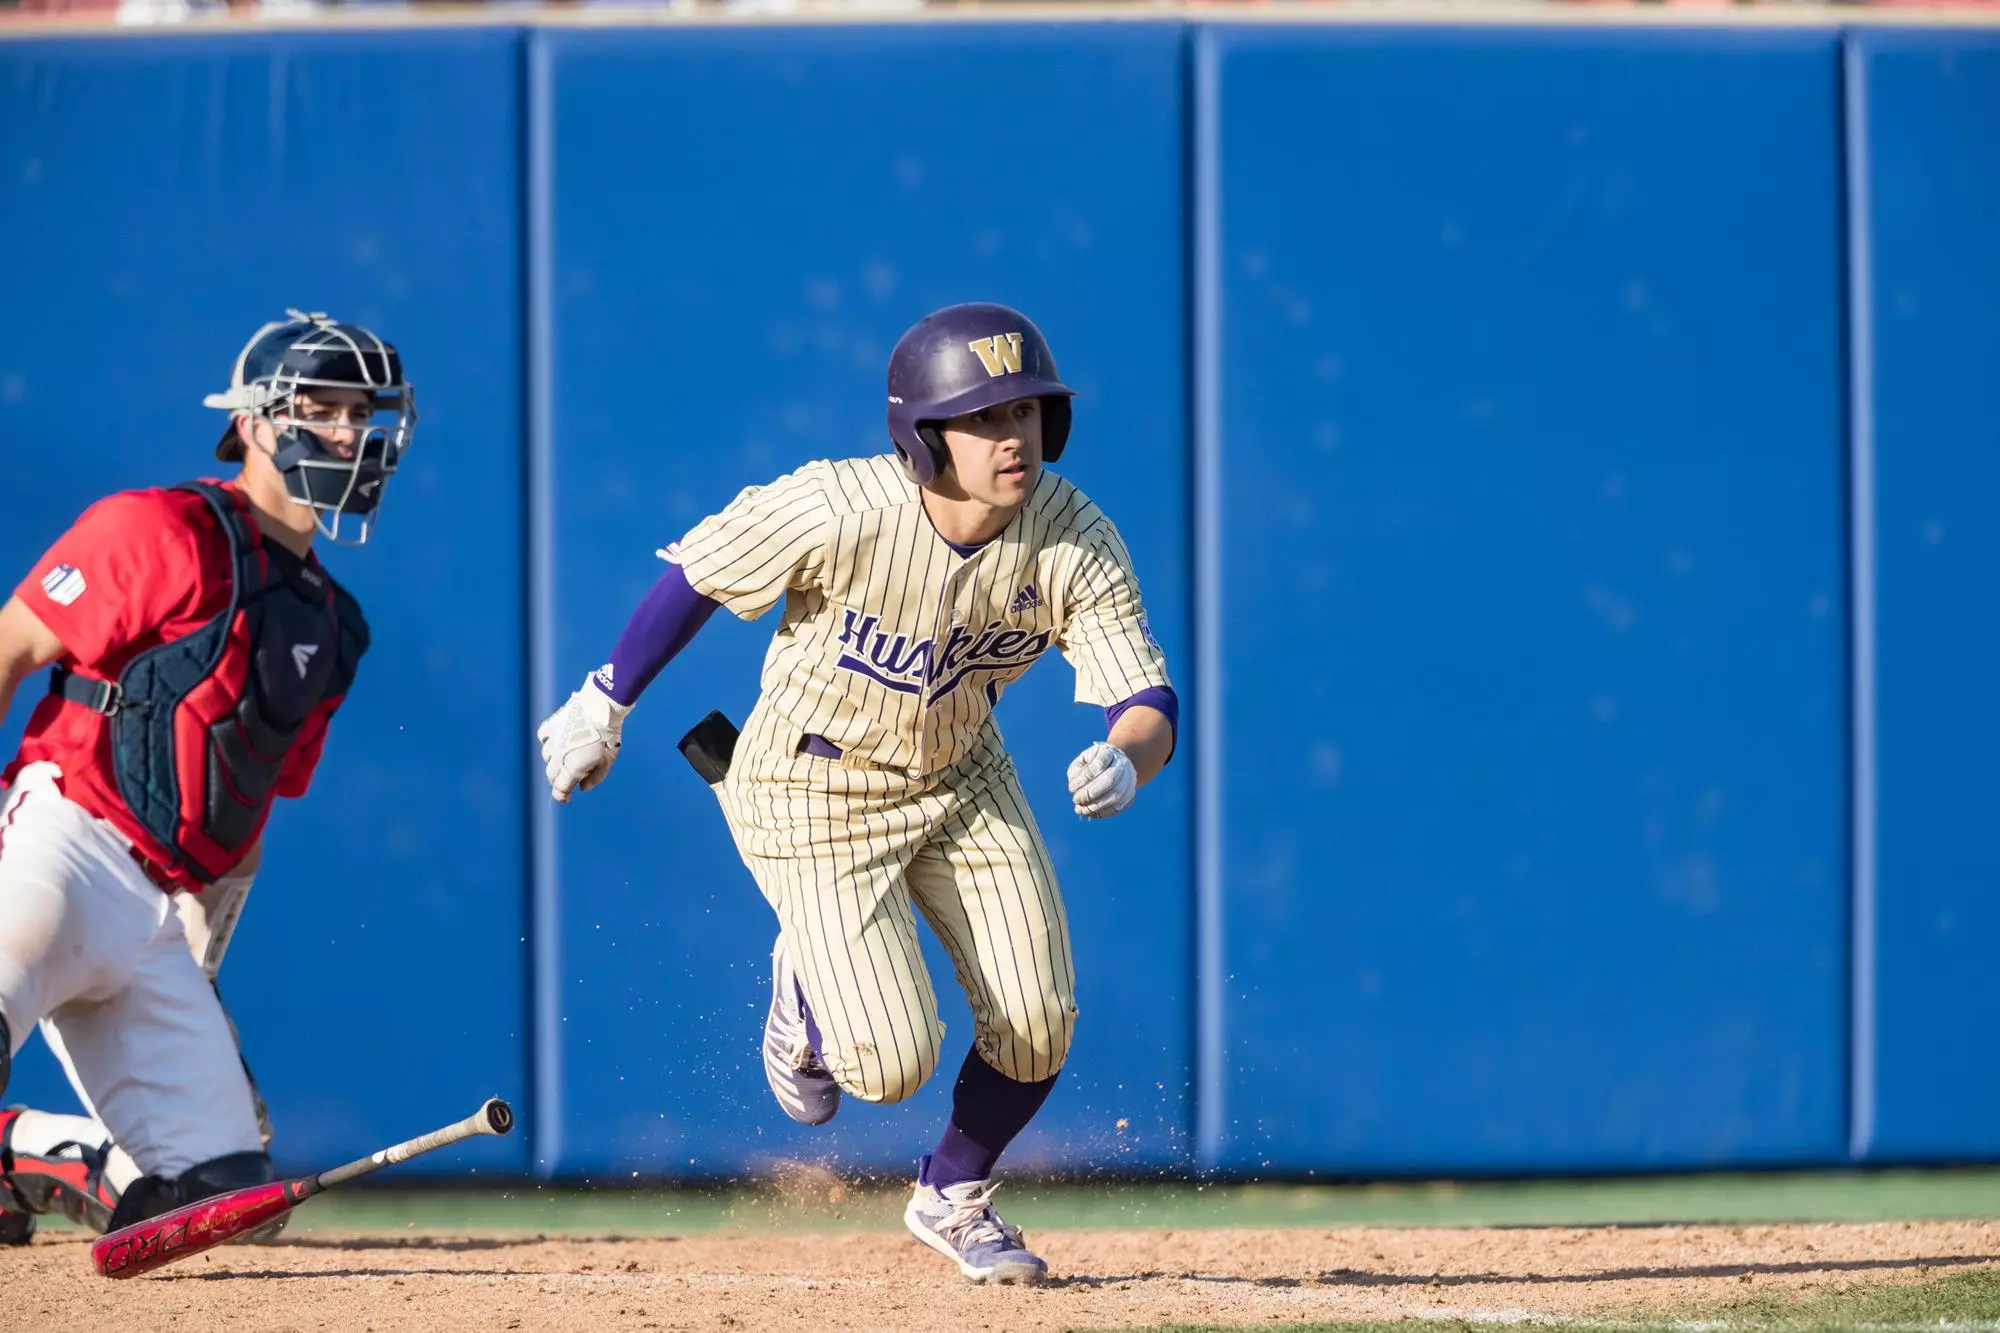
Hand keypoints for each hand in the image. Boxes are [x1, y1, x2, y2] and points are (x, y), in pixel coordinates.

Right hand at [538, 673, 631, 802]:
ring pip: (547, 757)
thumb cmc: (607, 737)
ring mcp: (553, 741)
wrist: (601, 709)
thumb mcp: (607, 762)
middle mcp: (558, 756)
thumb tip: (581, 787)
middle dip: (559, 780)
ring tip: (568, 756)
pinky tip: (558, 741)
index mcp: (571, 768)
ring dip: (555, 761)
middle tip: (569, 778)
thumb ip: (595, 778)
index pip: (560, 788)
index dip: (562, 796)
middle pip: (552, 775)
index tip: (566, 798)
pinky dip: (549, 742)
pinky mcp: (552, 726)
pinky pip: (544, 738)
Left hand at [1067, 741, 1136, 818]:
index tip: (1071, 788)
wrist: (1115, 763)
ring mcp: (1129, 779)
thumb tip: (1075, 788)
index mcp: (1108, 752)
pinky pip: (1119, 807)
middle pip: (1110, 780)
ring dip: (1096, 806)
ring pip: (1116, 795)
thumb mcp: (1082, 761)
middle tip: (1076, 800)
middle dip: (1090, 794)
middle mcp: (1122, 765)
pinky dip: (1103, 813)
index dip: (1083, 779)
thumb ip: (1076, 771)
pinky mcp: (1130, 794)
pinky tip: (1090, 813)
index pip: (1098, 765)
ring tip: (1081, 810)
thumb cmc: (1093, 762)